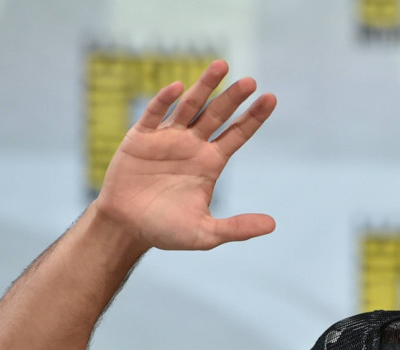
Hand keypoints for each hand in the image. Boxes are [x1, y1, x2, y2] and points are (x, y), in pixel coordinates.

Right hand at [95, 59, 276, 251]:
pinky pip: (154, 114)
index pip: (236, 134)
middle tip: (251, 82)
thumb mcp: (205, 234)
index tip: (271, 98)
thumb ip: (237, 228)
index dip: (253, 117)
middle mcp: (192, 146)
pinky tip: (178, 88)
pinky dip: (165, 100)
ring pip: (190, 106)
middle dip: (233, 98)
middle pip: (217, 114)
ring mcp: (167, 138)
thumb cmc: (166, 230)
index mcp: (209, 163)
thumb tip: (272, 225)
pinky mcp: (141, 138)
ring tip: (222, 66)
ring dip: (204, 86)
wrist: (127, 227)